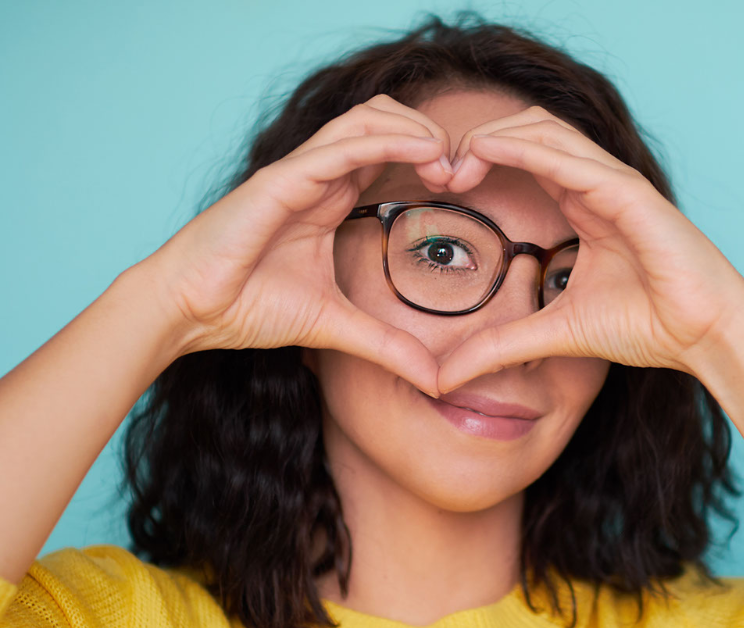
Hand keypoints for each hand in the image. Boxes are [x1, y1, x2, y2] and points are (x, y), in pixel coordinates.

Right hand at [144, 94, 453, 396]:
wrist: (187, 312)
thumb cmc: (247, 307)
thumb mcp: (335, 326)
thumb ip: (386, 347)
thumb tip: (435, 380)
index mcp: (330, 195)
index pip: (389, 149)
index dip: (430, 156)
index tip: (463, 185)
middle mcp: (319, 175)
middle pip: (384, 117)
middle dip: (430, 133)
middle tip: (462, 171)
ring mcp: (299, 172)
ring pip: (367, 118)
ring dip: (416, 130)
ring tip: (448, 158)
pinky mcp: (280, 180)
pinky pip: (340, 147)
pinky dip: (386, 141)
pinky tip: (424, 152)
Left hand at [436, 107, 743, 392]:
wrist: (705, 337)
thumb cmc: (649, 326)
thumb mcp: (555, 333)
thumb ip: (500, 347)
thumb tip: (444, 376)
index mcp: (583, 204)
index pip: (523, 156)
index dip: (479, 160)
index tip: (439, 187)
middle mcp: (597, 184)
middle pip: (528, 128)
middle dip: (478, 140)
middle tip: (437, 172)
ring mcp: (615, 183)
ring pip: (545, 129)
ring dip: (494, 136)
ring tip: (454, 161)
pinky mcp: (630, 193)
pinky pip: (571, 157)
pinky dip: (526, 147)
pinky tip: (487, 150)